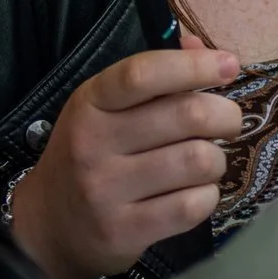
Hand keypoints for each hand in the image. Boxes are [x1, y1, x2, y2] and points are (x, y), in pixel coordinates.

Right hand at [6, 36, 242, 278]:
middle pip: (189, 115)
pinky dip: (207, 197)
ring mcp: (105, 191)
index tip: (228, 65)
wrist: (48, 226)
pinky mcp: (123, 231)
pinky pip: (194, 205)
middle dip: (226, 116)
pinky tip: (192, 195)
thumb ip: (156, 76)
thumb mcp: (108, 109)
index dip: (194, 66)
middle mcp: (92, 144)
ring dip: (216, 161)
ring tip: (203, 163)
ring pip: (199, 161)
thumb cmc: (93, 154)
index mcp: (90, 103)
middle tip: (227, 124)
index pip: (143, 74)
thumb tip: (203, 47)